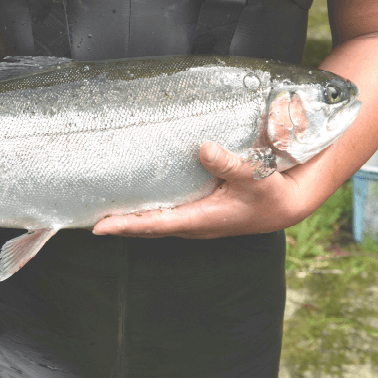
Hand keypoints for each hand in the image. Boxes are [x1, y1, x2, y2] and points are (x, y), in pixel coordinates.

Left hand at [91, 141, 308, 238]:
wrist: (288, 204)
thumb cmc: (272, 193)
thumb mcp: (255, 176)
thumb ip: (230, 164)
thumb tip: (204, 149)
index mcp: (202, 219)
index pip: (156, 224)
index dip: (127, 225)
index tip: (100, 227)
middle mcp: (195, 224)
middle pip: (148, 227)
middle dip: (120, 225)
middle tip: (90, 219)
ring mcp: (196, 220)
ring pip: (155, 223)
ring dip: (131, 220)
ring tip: (103, 212)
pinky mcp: (200, 212)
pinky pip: (166, 215)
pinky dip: (146, 213)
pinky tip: (135, 202)